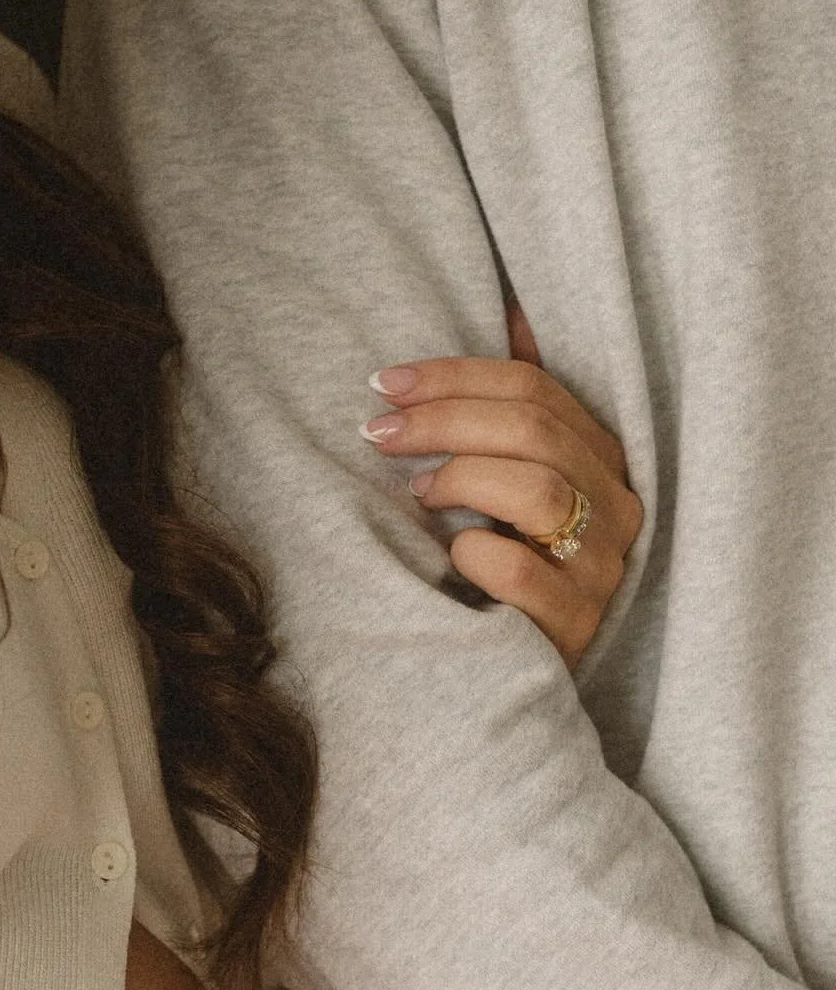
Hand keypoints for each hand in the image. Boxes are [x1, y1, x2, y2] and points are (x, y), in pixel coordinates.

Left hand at [361, 315, 642, 668]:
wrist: (511, 681)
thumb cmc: (503, 570)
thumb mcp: (510, 484)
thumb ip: (516, 408)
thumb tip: (512, 307)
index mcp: (599, 459)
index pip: (535, 389)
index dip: (455, 376)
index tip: (385, 382)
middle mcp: (614, 507)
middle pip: (534, 431)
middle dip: (442, 419)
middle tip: (376, 432)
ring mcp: (601, 568)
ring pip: (538, 491)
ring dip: (462, 478)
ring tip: (416, 494)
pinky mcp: (576, 624)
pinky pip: (523, 573)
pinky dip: (478, 555)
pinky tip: (452, 555)